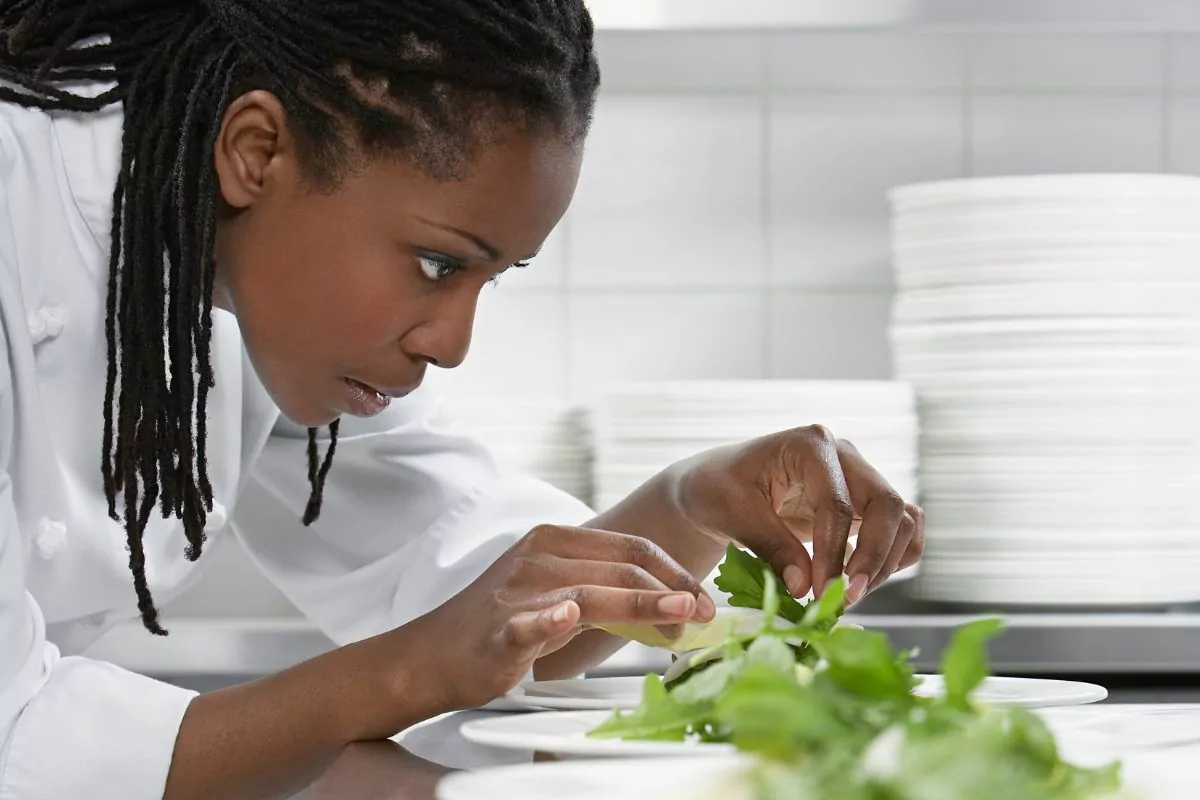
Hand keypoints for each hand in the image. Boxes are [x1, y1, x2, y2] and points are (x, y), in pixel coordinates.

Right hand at [407, 525, 713, 709]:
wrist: (430, 655)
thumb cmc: (498, 623)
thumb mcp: (556, 592)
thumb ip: (605, 589)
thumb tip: (671, 601)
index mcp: (554, 540)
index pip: (631, 546)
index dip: (675, 570)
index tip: (703, 596)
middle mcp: (538, 557)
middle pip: (622, 568)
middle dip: (673, 590)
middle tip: (706, 614)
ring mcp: (517, 591)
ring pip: (593, 592)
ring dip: (643, 605)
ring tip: (680, 615)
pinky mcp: (499, 628)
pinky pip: (528, 622)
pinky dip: (550, 619)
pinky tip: (568, 616)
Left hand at [675, 425, 923, 606]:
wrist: (716, 485)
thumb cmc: (717, 489)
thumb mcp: (733, 513)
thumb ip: (771, 546)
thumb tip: (806, 588)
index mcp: (810, 445)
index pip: (837, 504)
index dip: (832, 554)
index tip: (818, 593)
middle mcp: (844, 456)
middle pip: (887, 507)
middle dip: (872, 559)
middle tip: (843, 600)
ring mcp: (858, 478)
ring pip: (902, 520)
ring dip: (884, 564)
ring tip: (847, 597)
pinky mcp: (862, 503)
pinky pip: (900, 529)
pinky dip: (891, 558)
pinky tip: (860, 582)